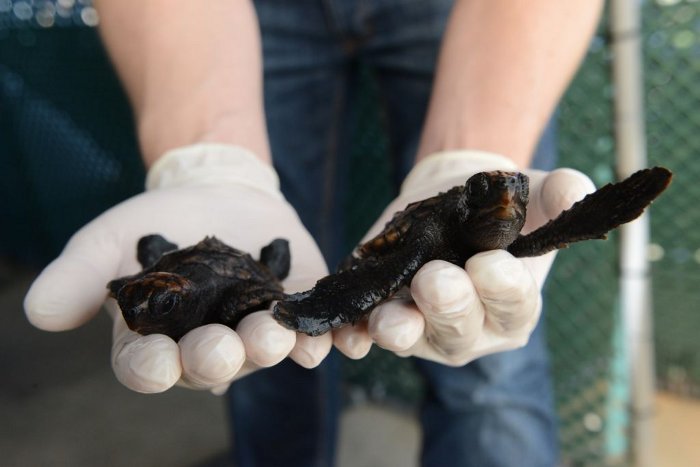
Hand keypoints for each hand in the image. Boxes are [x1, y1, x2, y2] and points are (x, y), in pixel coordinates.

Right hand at [24, 144, 332, 392]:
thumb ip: (79, 273)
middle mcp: (207, 345)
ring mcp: (253, 330)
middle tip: (221, 348)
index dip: (149, 368)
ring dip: (268, 347)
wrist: (218, 192)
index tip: (153, 363)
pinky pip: (307, 330)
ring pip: (260, 350)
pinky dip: (315, 337)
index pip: (146, 365)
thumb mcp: (111, 238)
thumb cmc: (159, 221)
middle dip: (214, 358)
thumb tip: (40, 312)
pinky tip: (322, 337)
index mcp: (156, 339)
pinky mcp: (295, 309)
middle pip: (209, 364)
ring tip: (272, 335)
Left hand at [333, 150, 594, 364]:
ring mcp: (422, 327)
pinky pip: (365, 332)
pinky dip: (353, 334)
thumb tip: (576, 190)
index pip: (512, 306)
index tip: (489, 264)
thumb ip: (561, 193)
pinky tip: (343, 332)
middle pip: (459, 329)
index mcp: (513, 307)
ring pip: (410, 337)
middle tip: (436, 279)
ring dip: (397, 329)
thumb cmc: (504, 207)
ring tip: (388, 317)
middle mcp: (469, 329)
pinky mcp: (383, 315)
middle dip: (447, 306)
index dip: (502, 289)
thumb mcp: (535, 194)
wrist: (455, 200)